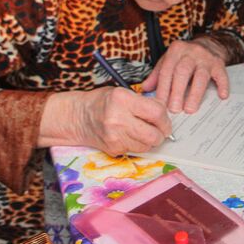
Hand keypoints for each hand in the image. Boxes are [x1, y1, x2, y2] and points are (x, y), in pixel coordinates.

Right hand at [41, 87, 170, 155]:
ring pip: (146, 146)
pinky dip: (137, 145)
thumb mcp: (123, 93)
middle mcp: (117, 118)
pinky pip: (135, 150)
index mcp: (122, 99)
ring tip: (144, 132)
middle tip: (160, 131)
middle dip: (161, 134)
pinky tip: (130, 136)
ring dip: (150, 141)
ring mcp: (114, 136)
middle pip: (153, 135)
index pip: (156, 113)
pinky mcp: (113, 149)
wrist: (78, 117)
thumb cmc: (103, 102)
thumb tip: (165, 114)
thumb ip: (144, 102)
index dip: (165, 119)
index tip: (165, 121)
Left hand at [145, 37, 229, 114]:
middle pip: (182, 72)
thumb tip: (144, 89)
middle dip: (177, 92)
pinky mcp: (219, 63)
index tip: (160, 105)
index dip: (163, 89)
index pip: (167, 71)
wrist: (208, 44)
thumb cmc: (185, 57)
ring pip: (200, 75)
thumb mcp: (168, 60)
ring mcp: (206, 57)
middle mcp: (191, 52)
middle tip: (174, 109)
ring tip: (190, 109)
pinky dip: (222, 85)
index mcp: (176, 50)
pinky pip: (221, 75)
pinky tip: (221, 96)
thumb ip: (157, 75)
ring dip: (195, 94)